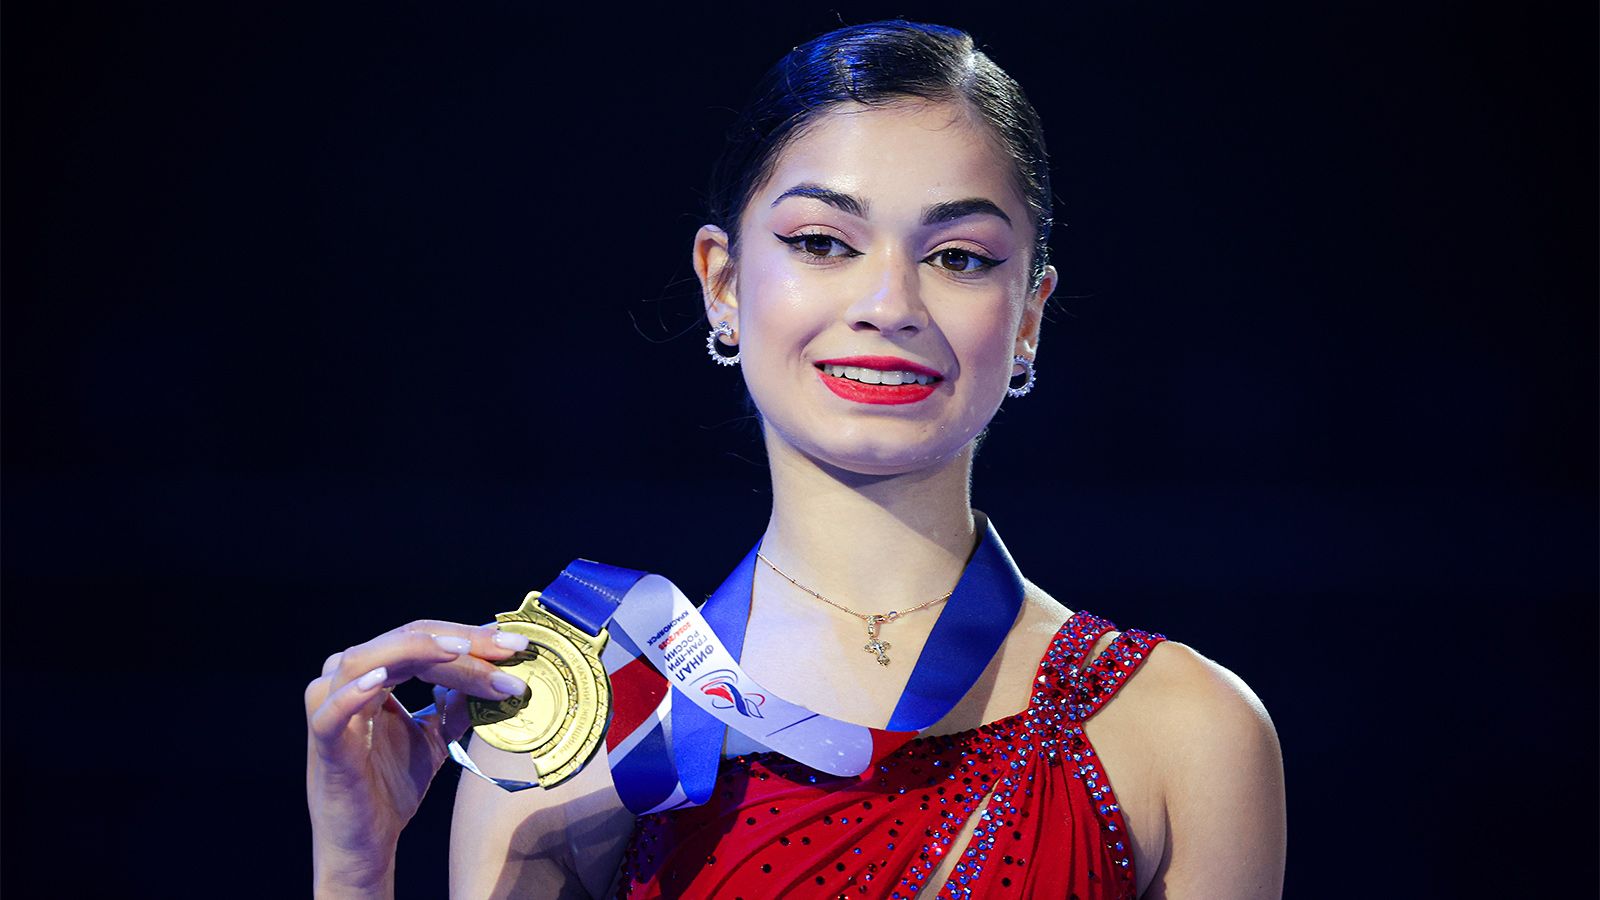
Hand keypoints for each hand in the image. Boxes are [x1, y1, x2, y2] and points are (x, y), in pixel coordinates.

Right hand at [304, 620, 529, 897]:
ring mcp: (328, 707)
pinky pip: (332, 712)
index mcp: (372, 673)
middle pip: (403, 640)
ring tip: (461, 651)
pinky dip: (354, 693)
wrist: (367, 844)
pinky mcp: (324, 743)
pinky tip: (382, 681)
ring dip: (418, 652)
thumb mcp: (435, 736)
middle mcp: (344, 679)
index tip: (515, 645)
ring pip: (367, 660)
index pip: (422, 637)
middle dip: (459, 641)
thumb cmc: (392, 786)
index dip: (469, 636)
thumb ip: (456, 704)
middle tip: (506, 649)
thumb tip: (494, 672)